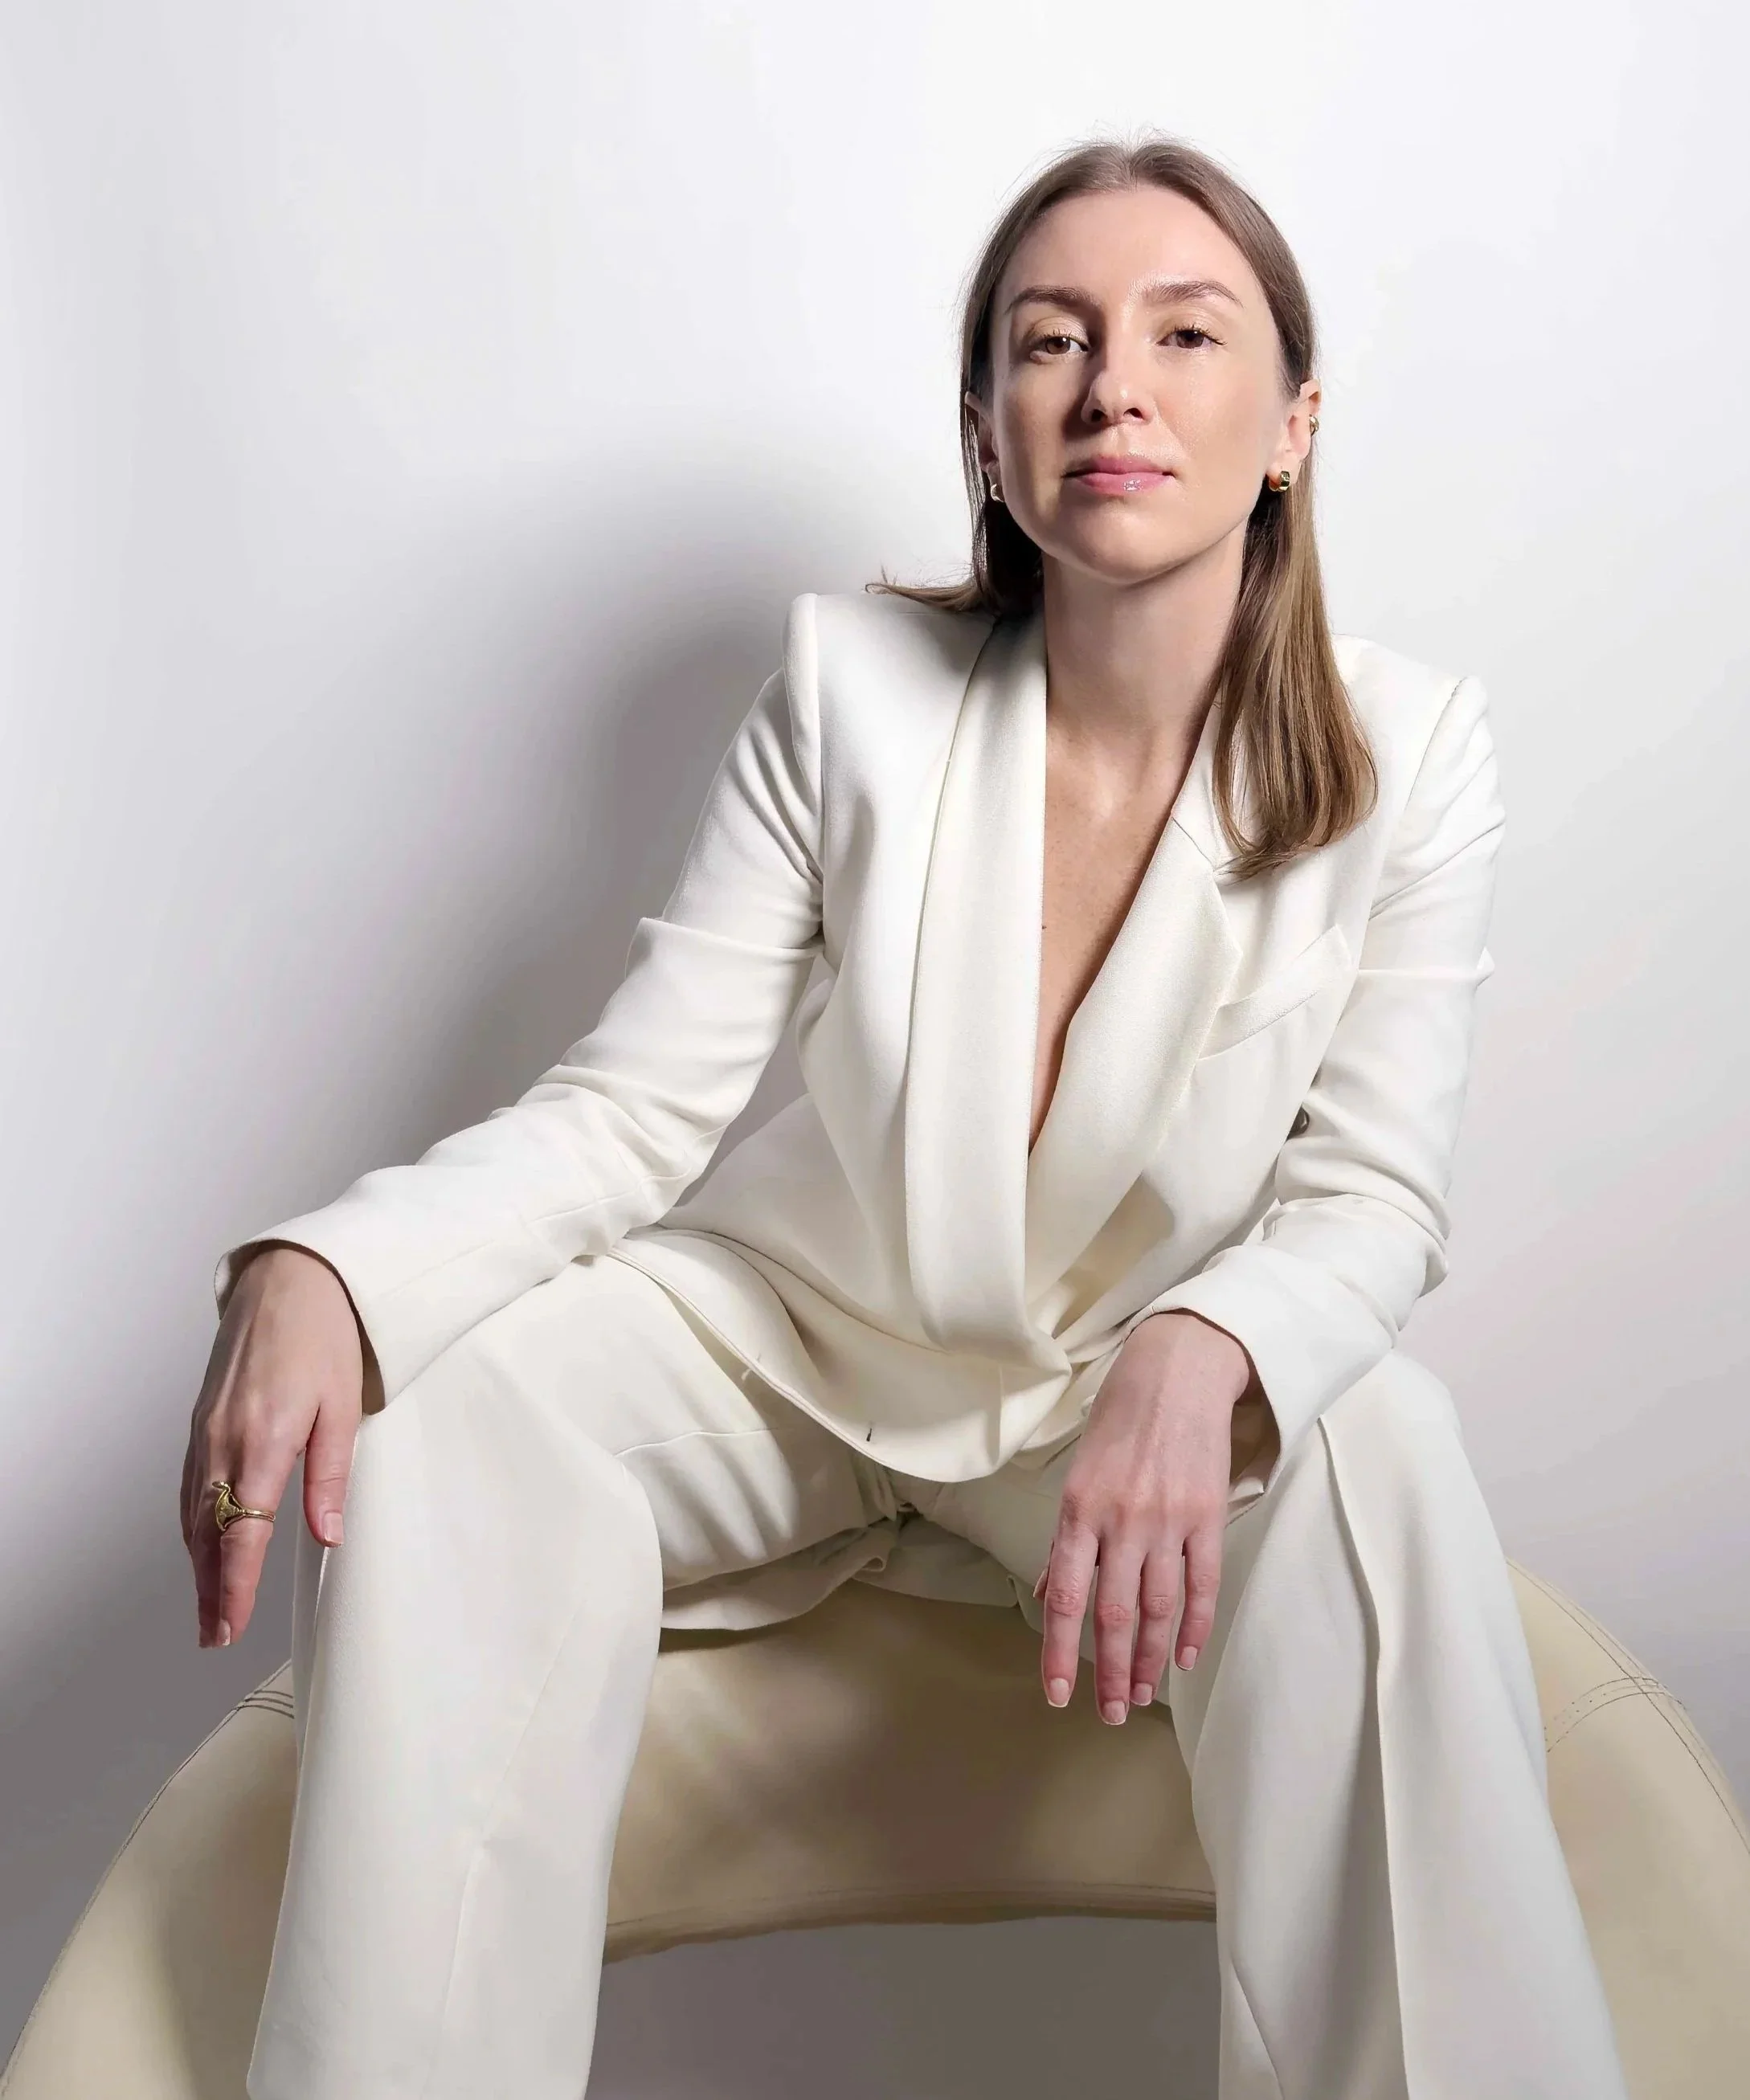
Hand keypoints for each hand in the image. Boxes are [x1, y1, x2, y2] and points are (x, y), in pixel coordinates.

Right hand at [180, 1243, 367, 1649]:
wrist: (289, 1281)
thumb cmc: (324, 1339)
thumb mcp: (343, 1408)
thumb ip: (331, 1476)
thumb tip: (328, 1535)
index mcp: (264, 1440)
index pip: (241, 1532)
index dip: (234, 1587)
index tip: (230, 1627)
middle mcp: (224, 1440)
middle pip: (208, 1533)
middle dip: (211, 1590)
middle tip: (215, 1636)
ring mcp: (205, 1430)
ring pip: (192, 1513)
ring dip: (199, 1564)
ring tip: (210, 1607)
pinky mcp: (200, 1421)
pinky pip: (189, 1485)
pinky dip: (192, 1524)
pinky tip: (202, 1544)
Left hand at [1033, 1309, 1254, 1722]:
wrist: (1178, 1372)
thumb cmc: (1119, 1422)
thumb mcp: (1078, 1475)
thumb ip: (1068, 1541)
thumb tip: (1055, 1598)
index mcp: (1079, 1510)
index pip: (1067, 1598)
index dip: (1062, 1653)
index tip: (1059, 1696)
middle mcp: (1121, 1520)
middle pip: (1114, 1615)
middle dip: (1110, 1672)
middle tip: (1109, 1713)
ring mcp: (1168, 1520)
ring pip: (1157, 1608)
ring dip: (1149, 1659)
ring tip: (1141, 1696)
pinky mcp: (1207, 1517)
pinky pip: (1201, 1584)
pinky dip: (1193, 1626)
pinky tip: (1183, 1657)